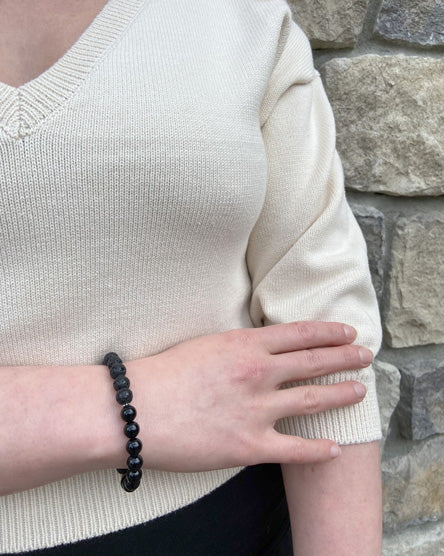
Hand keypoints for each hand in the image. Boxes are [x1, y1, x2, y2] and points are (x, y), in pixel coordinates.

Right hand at [128, 321, 372, 471]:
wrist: (136, 409)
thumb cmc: (164, 374)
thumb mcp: (206, 344)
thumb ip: (239, 345)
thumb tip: (262, 345)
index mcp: (246, 345)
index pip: (300, 334)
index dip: (329, 332)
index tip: (348, 333)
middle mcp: (258, 373)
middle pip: (314, 362)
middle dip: (345, 358)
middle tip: (366, 356)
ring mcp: (257, 410)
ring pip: (313, 401)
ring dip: (341, 395)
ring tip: (360, 391)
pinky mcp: (249, 446)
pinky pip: (294, 449)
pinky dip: (317, 450)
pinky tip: (334, 448)